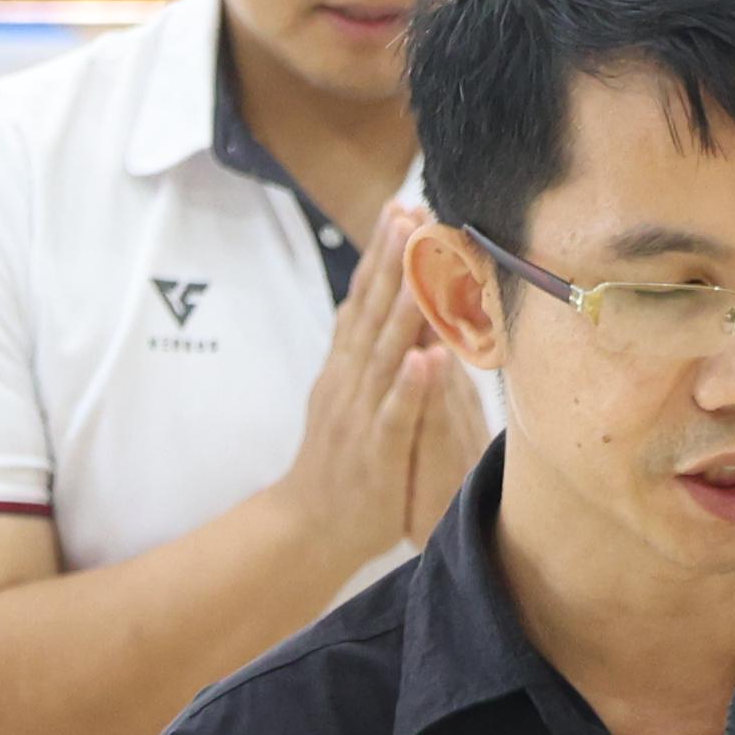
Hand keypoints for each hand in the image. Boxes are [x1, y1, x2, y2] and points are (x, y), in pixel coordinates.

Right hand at [285, 204, 477, 565]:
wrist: (308, 525)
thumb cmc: (339, 460)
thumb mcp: (349, 394)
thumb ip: (364, 349)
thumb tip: (382, 300)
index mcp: (347, 366)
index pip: (364, 300)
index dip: (381, 255)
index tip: (400, 209)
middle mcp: (350, 381)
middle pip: (373, 313)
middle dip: (392, 263)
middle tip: (410, 213)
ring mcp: (361, 415)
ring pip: (384, 354)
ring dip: (402, 308)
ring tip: (420, 265)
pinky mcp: (376, 453)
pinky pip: (394, 416)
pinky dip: (410, 388)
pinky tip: (425, 359)